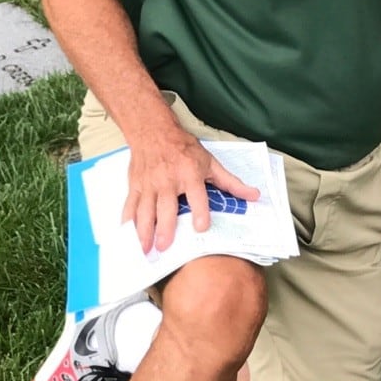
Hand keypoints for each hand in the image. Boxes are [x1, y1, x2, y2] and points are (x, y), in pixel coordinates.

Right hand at [122, 125, 259, 252]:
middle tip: (164, 247)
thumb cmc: (184, 148)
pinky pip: (130, 206)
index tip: (201, 227)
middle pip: (166, 207)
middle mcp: (168, 180)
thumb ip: (231, 183)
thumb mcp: (210, 162)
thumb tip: (254, 195)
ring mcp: (149, 184)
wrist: (153, 131)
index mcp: (190, 174)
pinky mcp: (135, 186)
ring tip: (144, 249)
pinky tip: (126, 236)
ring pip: (145, 210)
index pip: (197, 195)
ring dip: (143, 231)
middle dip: (164, 227)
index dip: (200, 211)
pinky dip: (127, 221)